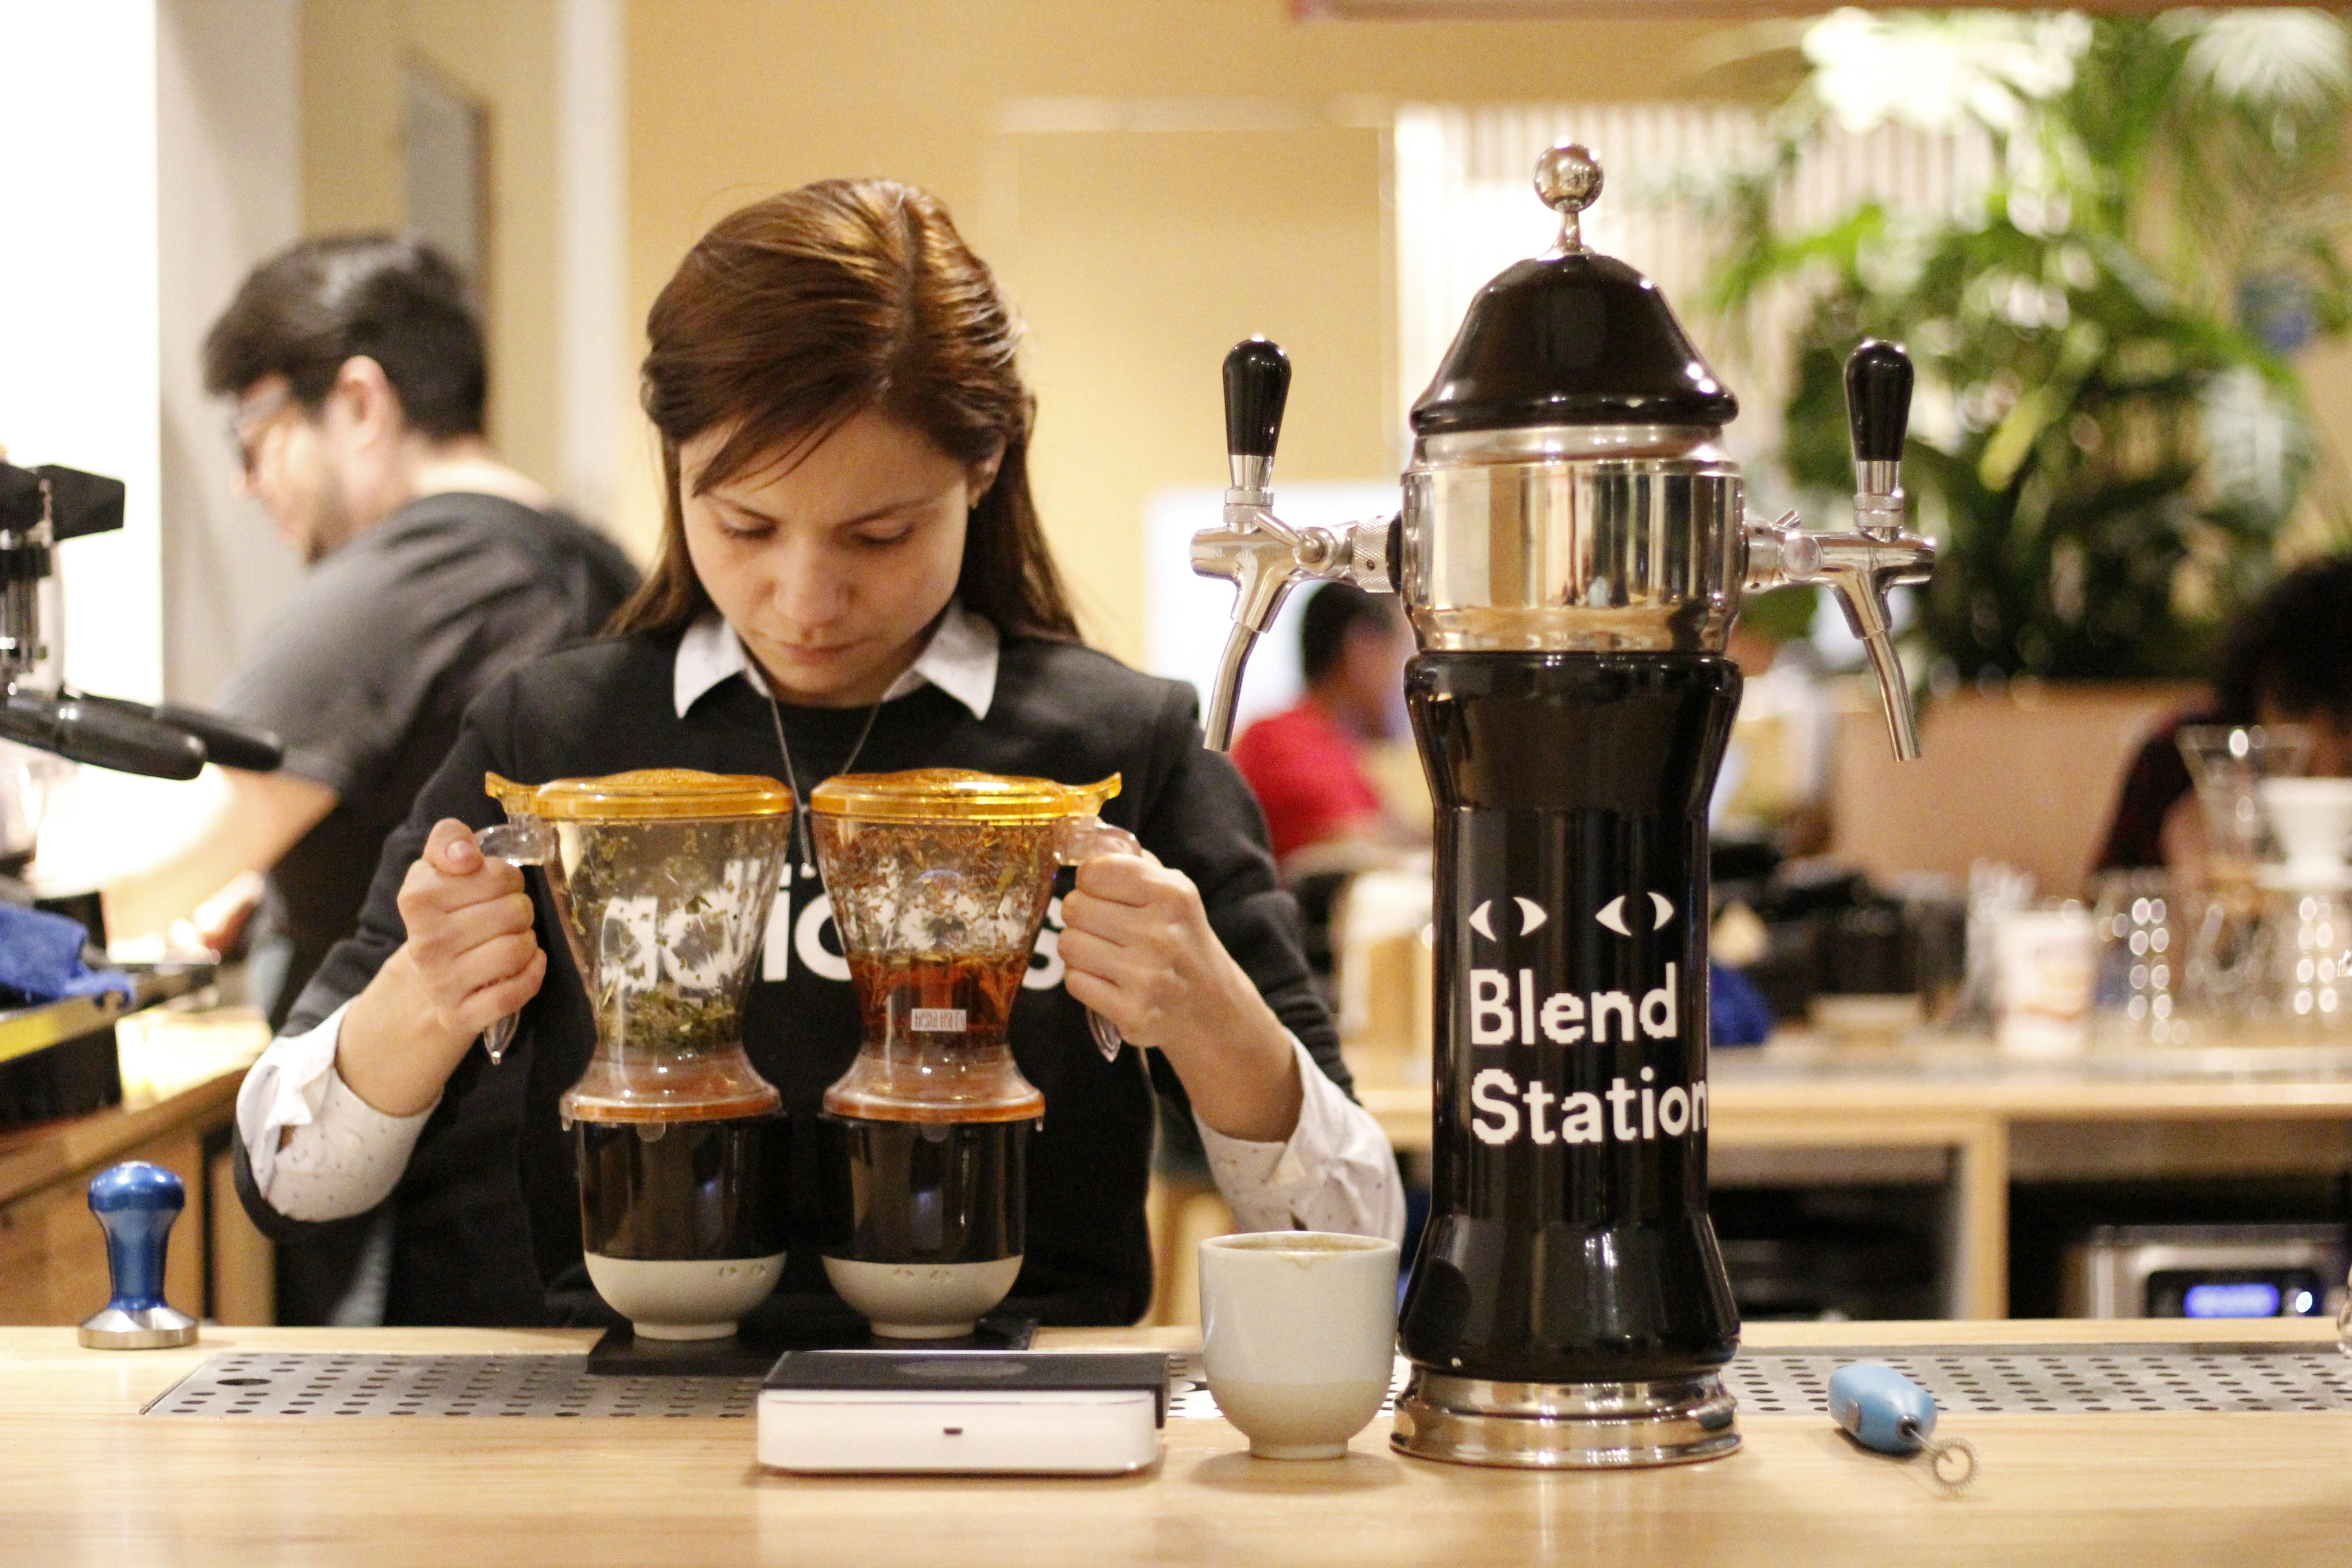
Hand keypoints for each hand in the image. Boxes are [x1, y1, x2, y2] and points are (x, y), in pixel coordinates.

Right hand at [337, 819, 544, 1115]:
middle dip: (520, 909)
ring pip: (518, 949)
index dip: (506, 877)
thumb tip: (466, 855)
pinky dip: (531, 975)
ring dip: (527, 942)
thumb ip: (449, 840)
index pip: (498, 875)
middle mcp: (425, 942)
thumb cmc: (443, 914)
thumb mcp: (437, 868)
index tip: (492, 886)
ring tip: (511, 939)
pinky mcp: (459, 1015)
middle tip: (506, 916)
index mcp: (417, 898)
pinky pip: (514, 993)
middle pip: (515, 911)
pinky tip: (525, 965)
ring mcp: (441, 982)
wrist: (423, 978)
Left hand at [1058, 852, 1302, 1142]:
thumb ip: (1134, 865)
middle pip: (1074, 907)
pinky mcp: (1133, 1014)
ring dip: (1080, 950)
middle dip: (1082, 916)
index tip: (1103, 892)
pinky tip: (1111, 982)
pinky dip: (1085, 981)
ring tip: (1107, 955)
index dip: (1090, 881)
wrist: (1215, 1011)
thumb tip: (1087, 841)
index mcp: (1174, 895)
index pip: (1094, 870)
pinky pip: (1075, 981)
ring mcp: (1148, 978)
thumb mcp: (1176, 895)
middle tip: (1104, 928)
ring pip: (1068, 944)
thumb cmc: (1184, 944)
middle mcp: (1162, 934)